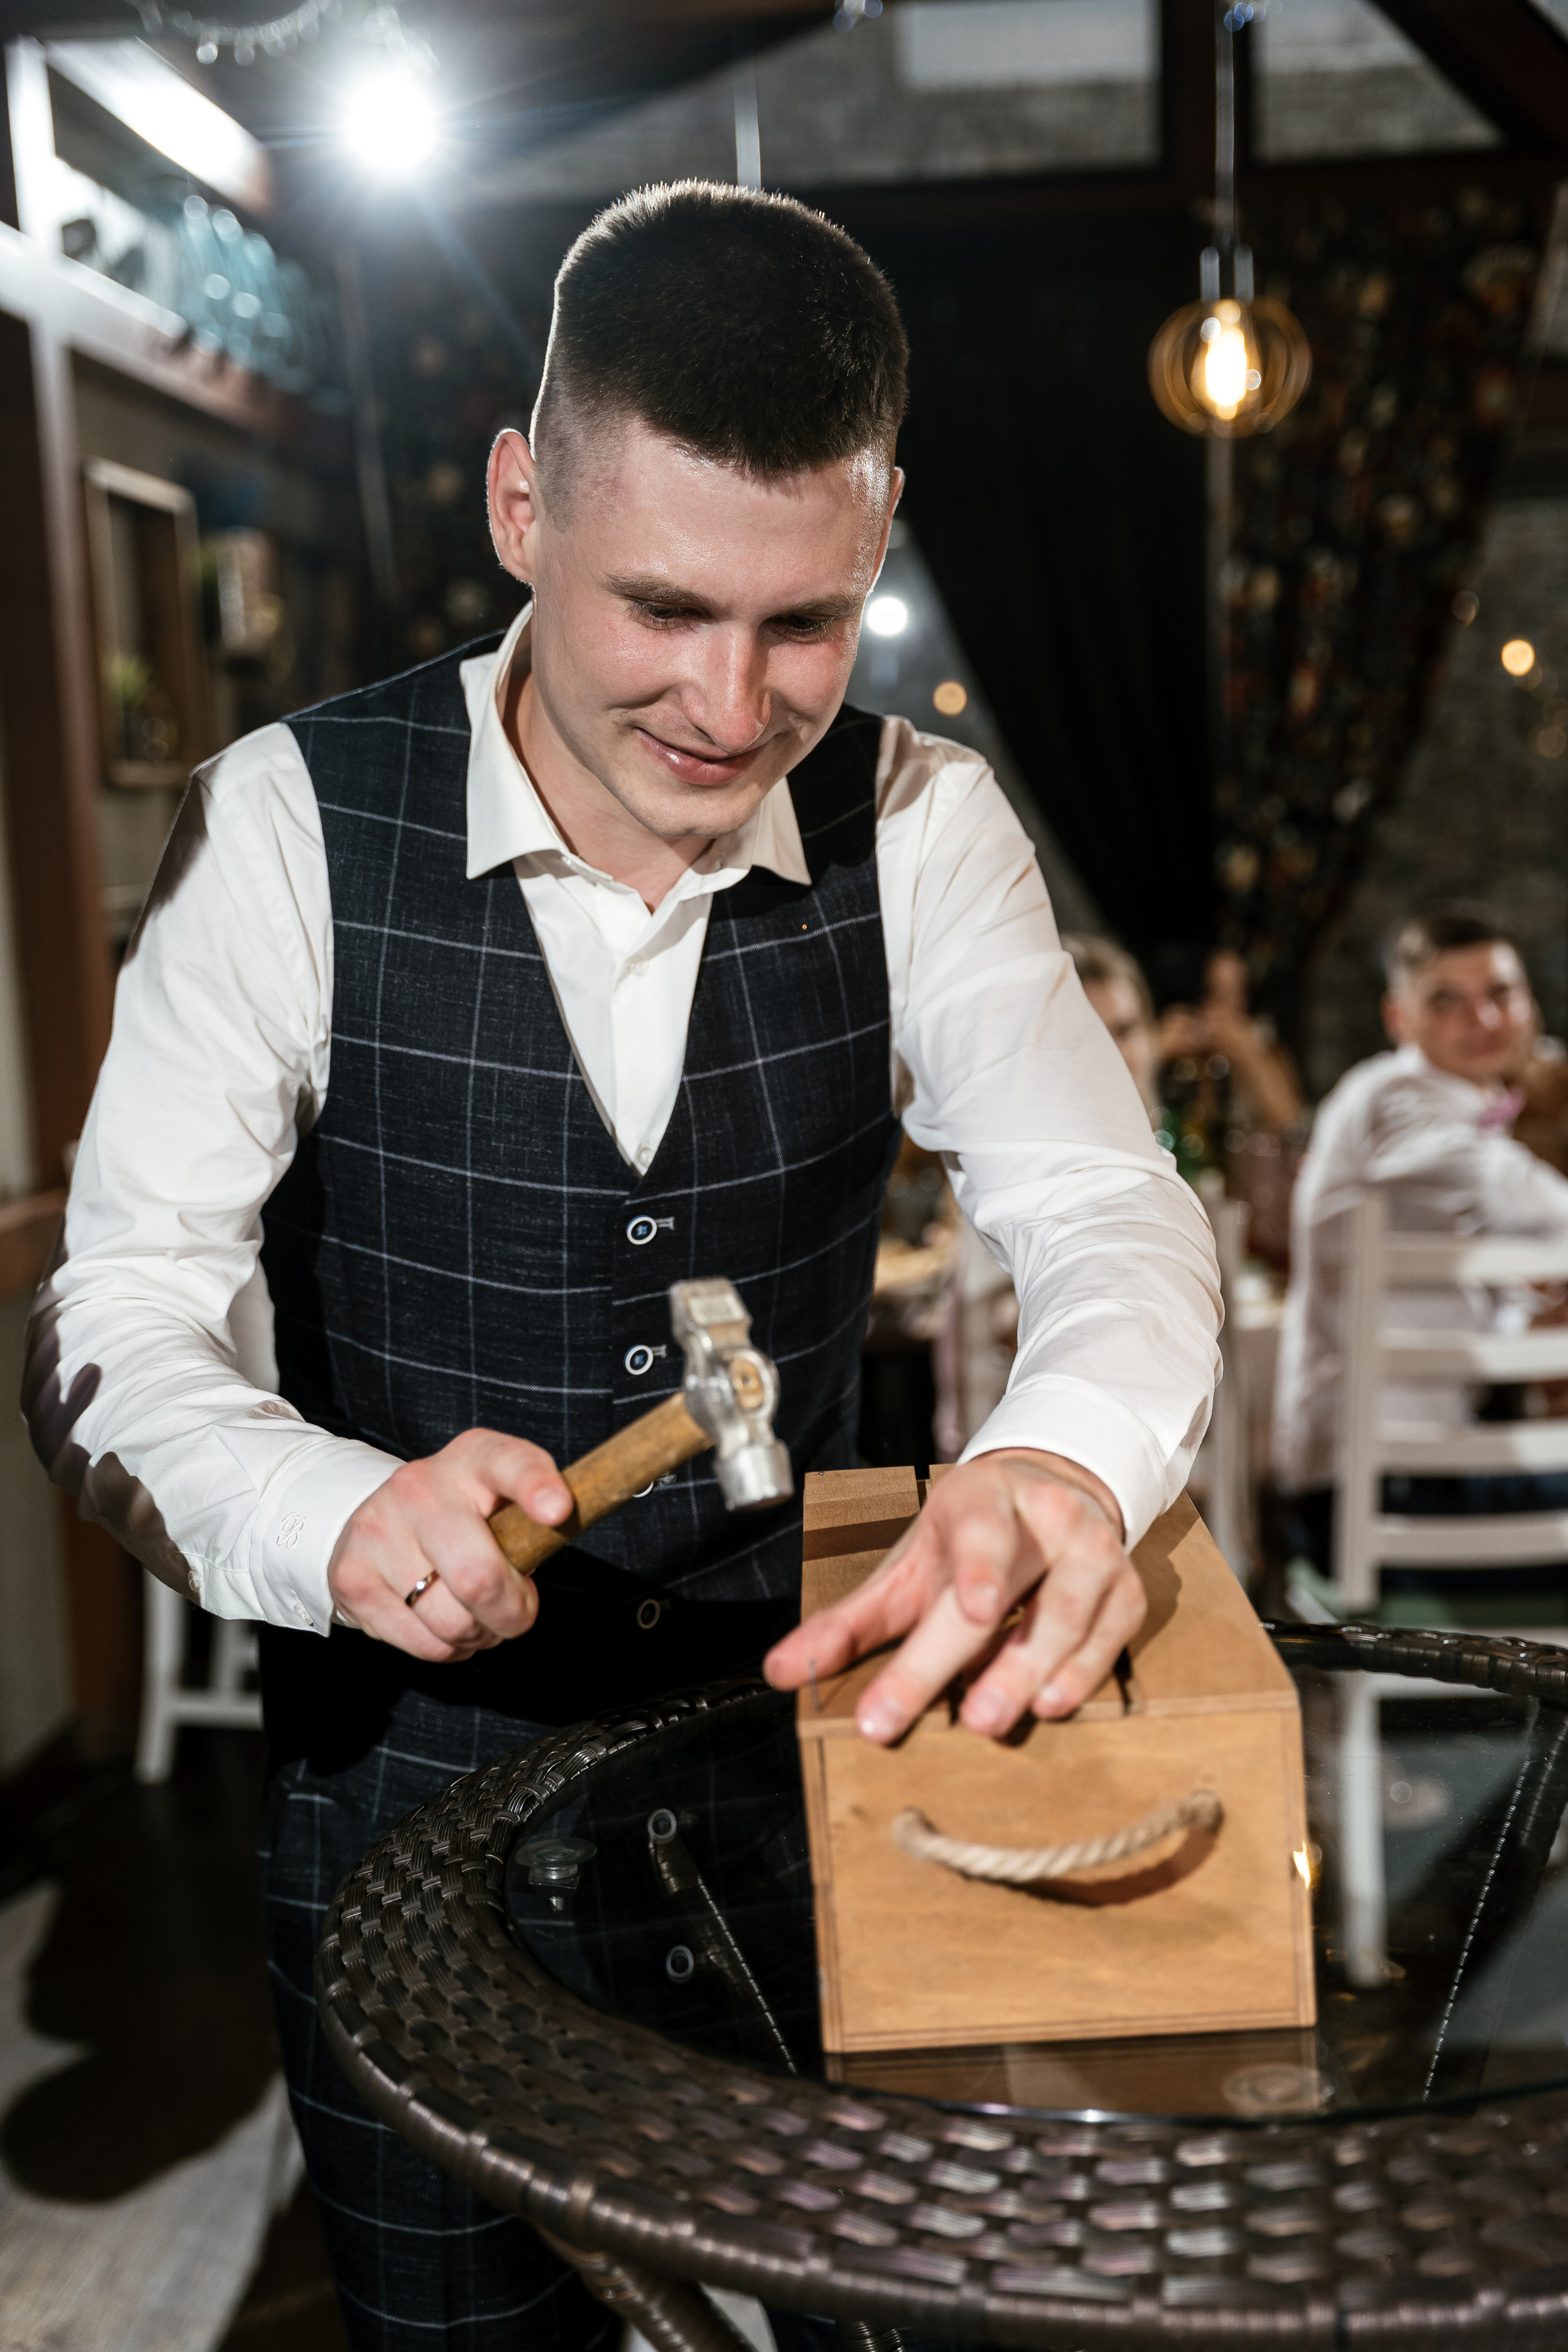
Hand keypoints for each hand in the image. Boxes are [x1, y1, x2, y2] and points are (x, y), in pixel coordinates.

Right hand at [327, 1428, 573, 1661]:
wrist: (378, 1518)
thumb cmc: (464, 1516)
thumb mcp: (503, 1500)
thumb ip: (537, 1521)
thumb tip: (560, 1535)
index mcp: (473, 1458)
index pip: (509, 1463)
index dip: (536, 1486)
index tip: (557, 1511)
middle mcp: (419, 1486)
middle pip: (479, 1576)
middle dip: (513, 1613)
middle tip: (517, 1611)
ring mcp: (378, 1530)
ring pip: (452, 1621)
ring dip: (479, 1635)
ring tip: (476, 1614)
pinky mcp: (352, 1577)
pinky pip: (423, 1644)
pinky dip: (448, 1648)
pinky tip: (443, 1622)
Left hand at [764, 1450, 1144, 1742]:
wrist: (1048, 1493)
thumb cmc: (966, 1541)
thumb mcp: (905, 1568)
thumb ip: (847, 1624)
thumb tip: (782, 1671)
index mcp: (979, 1500)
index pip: (980, 1533)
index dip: (980, 1571)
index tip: (976, 1610)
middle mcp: (1045, 1517)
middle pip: (1019, 1593)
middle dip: (989, 1659)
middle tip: (967, 1718)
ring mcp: (1093, 1550)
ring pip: (1072, 1615)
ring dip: (1036, 1672)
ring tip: (995, 1718)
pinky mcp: (1127, 1589)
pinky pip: (1112, 1636)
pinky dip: (1084, 1672)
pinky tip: (1052, 1701)